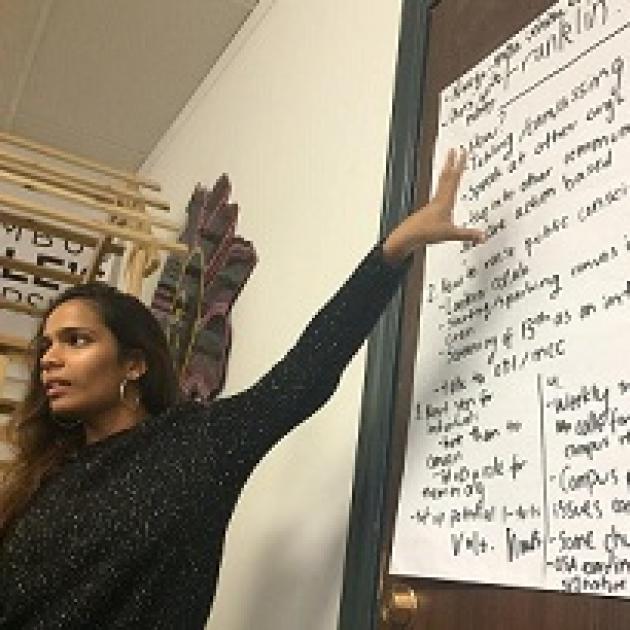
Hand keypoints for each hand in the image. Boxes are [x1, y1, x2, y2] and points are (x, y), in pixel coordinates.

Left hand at [382, 148, 484, 263]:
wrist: (407, 236)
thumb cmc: (425, 232)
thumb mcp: (450, 234)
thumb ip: (467, 235)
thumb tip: (483, 236)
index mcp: (444, 201)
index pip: (454, 179)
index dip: (459, 165)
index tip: (463, 153)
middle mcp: (438, 199)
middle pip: (445, 177)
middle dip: (450, 163)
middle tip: (453, 150)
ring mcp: (432, 204)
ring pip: (440, 184)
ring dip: (445, 172)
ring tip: (448, 165)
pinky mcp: (428, 210)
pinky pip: (437, 194)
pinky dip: (441, 187)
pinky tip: (442, 191)